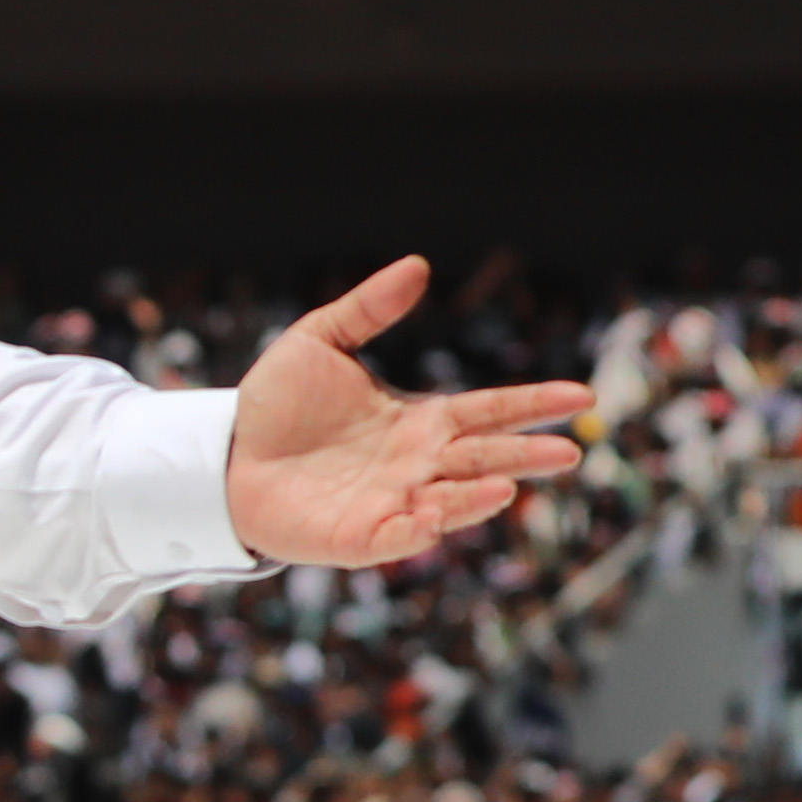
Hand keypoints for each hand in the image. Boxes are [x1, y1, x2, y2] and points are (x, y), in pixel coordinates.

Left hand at [224, 257, 591, 568]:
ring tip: (507, 486)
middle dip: (525, 457)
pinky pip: (397, 535)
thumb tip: (417, 265)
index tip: (579, 396)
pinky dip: (419, 528)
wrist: (222, 454)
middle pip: (482, 457)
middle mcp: (416, 464)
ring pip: (448, 501)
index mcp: (419, 420)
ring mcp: (391, 502)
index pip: (490, 411)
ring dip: (476, 497)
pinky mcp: (357, 536)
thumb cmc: (276, 405)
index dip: (533, 405)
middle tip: (569, 452)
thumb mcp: (319, 342)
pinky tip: (433, 513)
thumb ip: (367, 309)